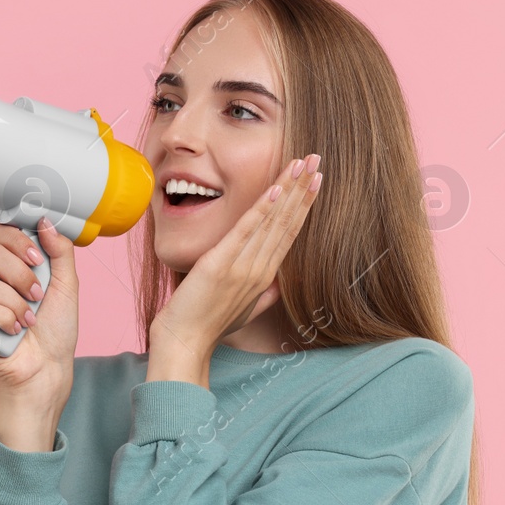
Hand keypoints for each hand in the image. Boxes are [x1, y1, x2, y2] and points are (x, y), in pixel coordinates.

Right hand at [0, 215, 78, 396]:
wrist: (47, 366)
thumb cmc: (56, 328)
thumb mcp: (68, 285)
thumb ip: (60, 251)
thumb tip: (44, 222)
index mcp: (12, 264)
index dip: (15, 240)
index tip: (37, 258)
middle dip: (20, 275)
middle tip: (38, 295)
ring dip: (16, 304)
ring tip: (29, 320)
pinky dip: (3, 319)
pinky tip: (14, 331)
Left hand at [151, 154, 323, 359]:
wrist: (185, 343)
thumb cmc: (209, 327)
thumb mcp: (244, 311)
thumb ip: (264, 297)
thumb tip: (277, 288)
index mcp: (265, 276)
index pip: (289, 233)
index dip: (303, 205)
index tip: (315, 181)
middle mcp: (260, 269)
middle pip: (287, 221)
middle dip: (303, 189)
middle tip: (319, 161)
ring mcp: (243, 266)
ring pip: (273, 221)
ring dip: (289, 190)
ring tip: (303, 164)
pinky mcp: (221, 264)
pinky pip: (246, 231)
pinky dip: (261, 209)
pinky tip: (275, 189)